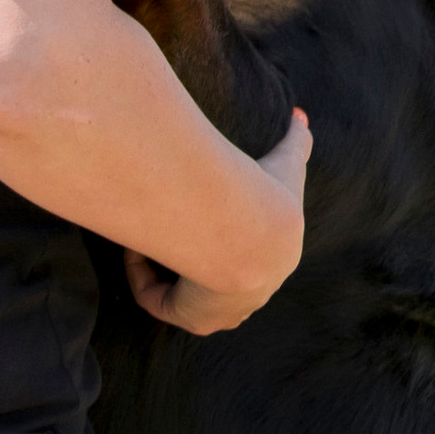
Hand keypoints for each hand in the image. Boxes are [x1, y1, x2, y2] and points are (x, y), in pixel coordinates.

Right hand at [129, 107, 311, 333]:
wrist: (251, 229)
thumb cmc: (267, 194)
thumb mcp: (285, 161)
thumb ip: (295, 140)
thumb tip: (300, 114)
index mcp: (272, 261)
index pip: (245, 259)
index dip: (218, 238)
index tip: (195, 211)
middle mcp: (250, 294)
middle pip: (210, 281)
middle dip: (186, 254)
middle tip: (165, 223)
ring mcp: (223, 312)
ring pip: (182, 292)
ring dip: (159, 261)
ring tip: (145, 229)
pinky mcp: (194, 319)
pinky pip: (157, 300)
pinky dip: (140, 272)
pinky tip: (134, 244)